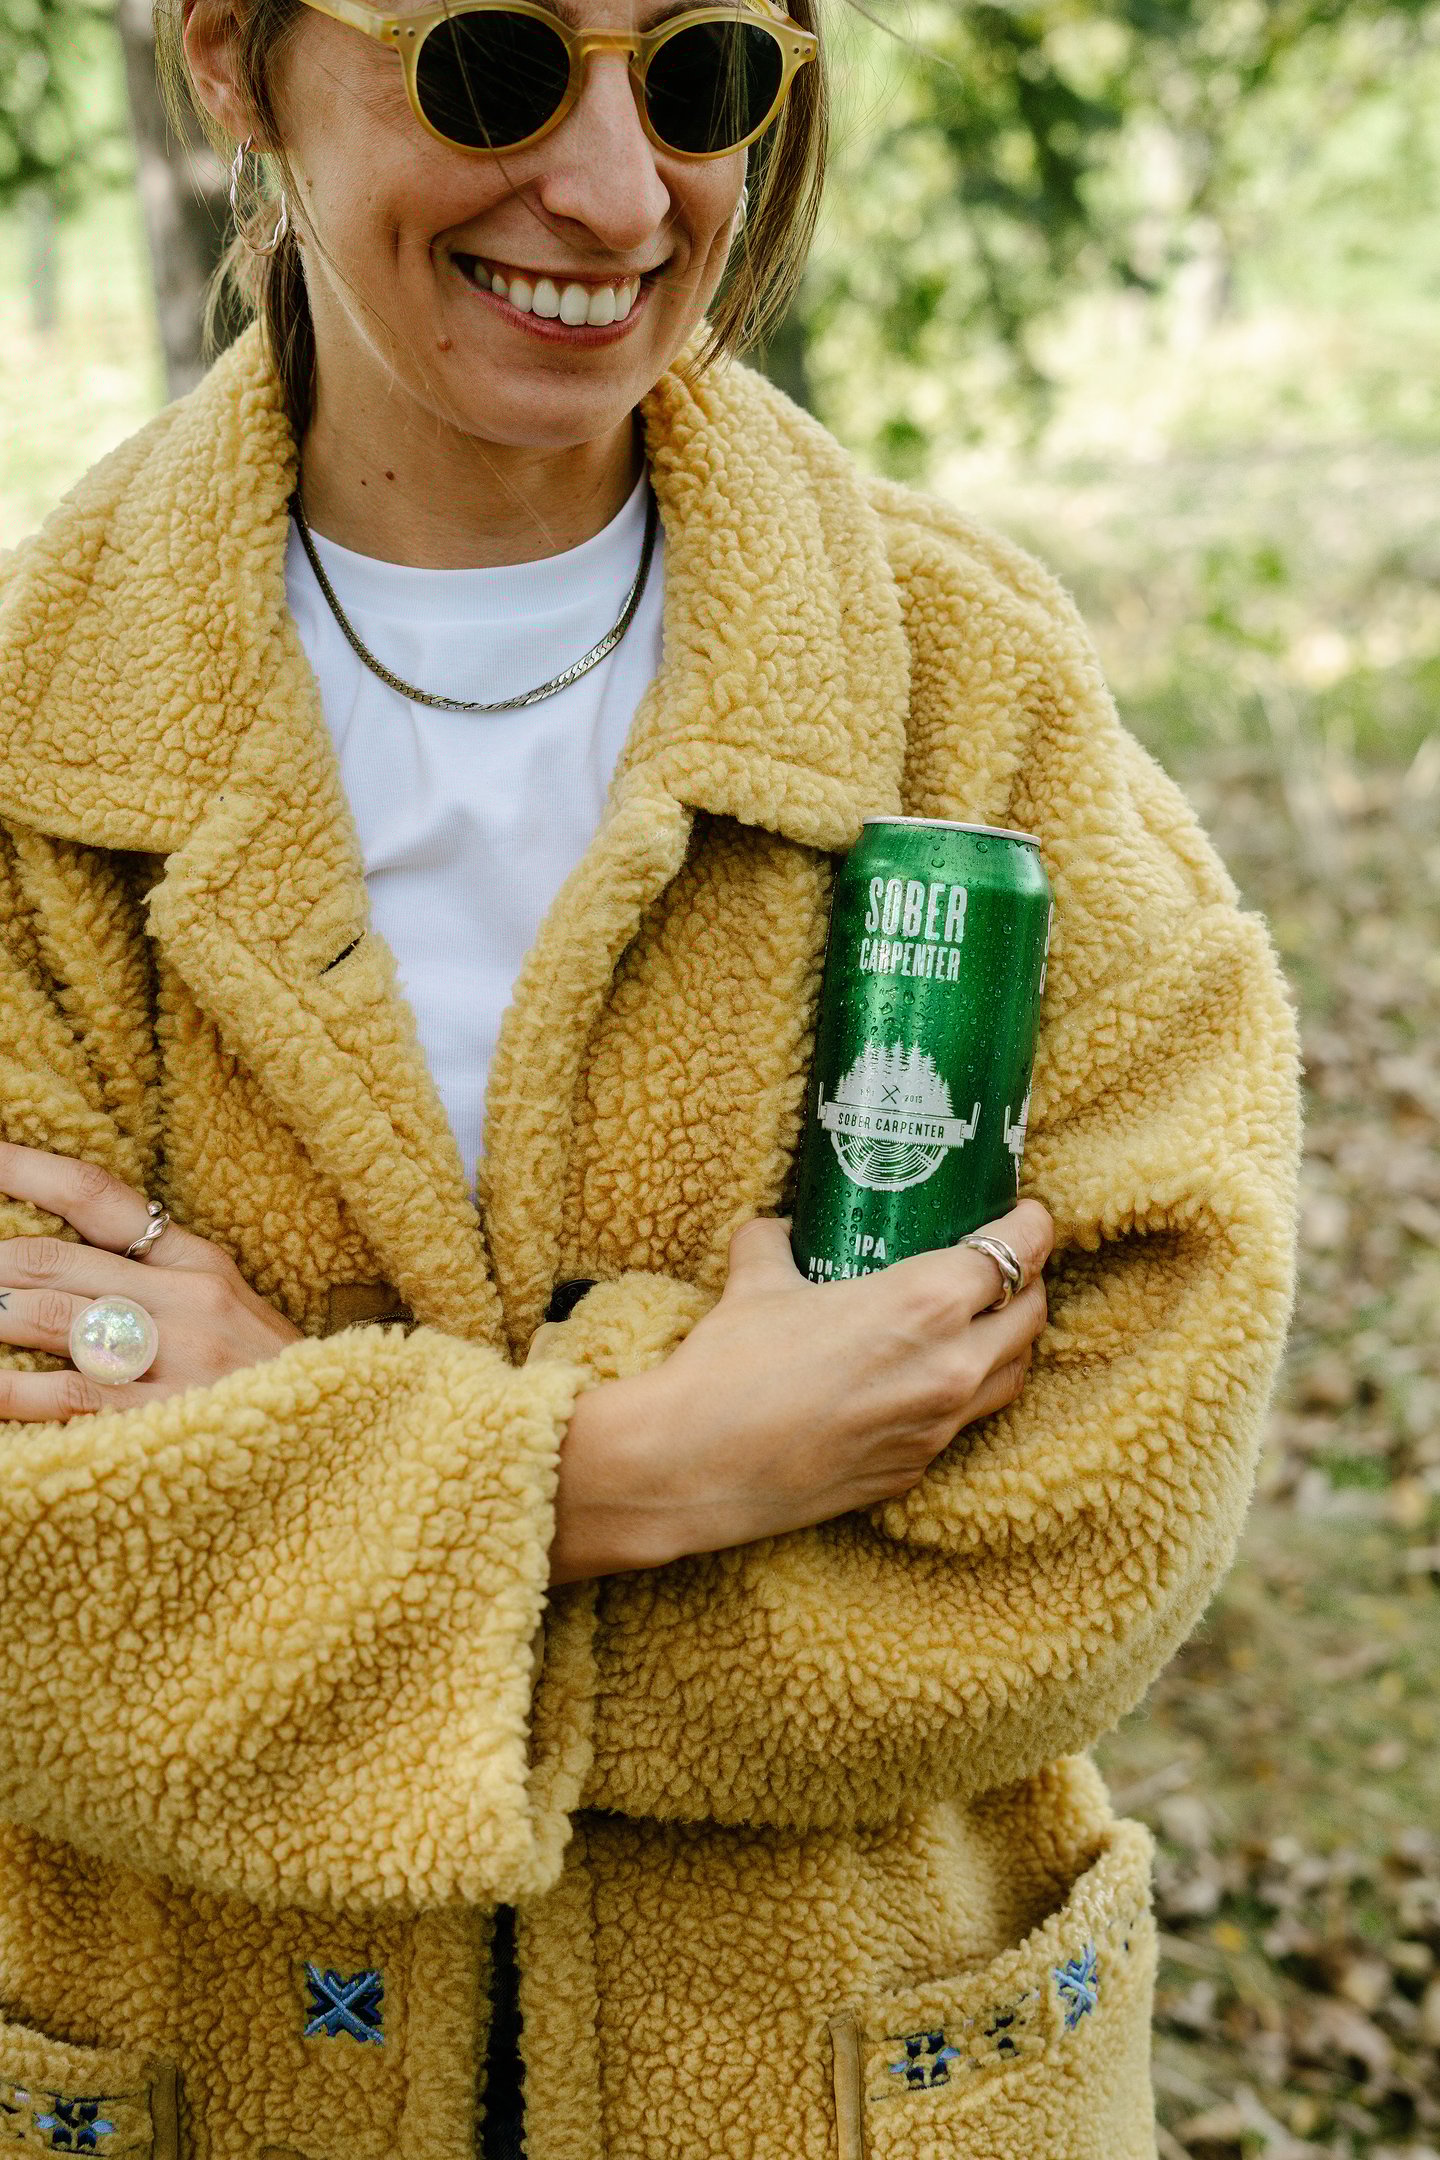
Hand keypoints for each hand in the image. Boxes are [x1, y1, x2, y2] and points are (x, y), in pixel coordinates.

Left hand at [0, 1142, 303, 1419]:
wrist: (341, 1444)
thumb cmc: (269, 1382)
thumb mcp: (228, 1310)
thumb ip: (154, 1280)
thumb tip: (58, 1266)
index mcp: (200, 1262)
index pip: (98, 1196)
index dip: (26, 1169)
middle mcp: (186, 1301)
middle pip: (54, 1260)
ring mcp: (174, 1361)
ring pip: (49, 1320)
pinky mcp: (161, 1422)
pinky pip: (62, 1397)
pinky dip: (10, 1389)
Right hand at [551, 1200, 1052, 1582]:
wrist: (692, 1466)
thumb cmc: (728, 1367)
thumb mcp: (754, 1282)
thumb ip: (775, 1243)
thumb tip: (780, 1229)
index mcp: (925, 1304)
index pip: (1016, 1253)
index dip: (1031, 1227)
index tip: (1028, 1215)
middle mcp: (950, 1366)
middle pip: (1030, 1315)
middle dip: (1027, 1284)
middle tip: (1004, 1265)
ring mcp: (937, 1427)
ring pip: (1011, 1376)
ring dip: (1005, 1344)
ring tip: (979, 1323)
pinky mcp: (913, 1471)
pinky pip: (960, 1424)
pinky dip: (958, 1395)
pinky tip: (920, 1382)